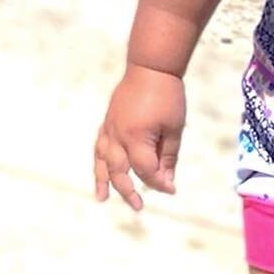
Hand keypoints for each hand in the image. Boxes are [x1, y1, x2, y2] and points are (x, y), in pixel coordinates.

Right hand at [94, 65, 184, 210]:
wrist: (150, 67)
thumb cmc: (167, 96)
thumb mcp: (174, 129)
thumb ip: (168, 158)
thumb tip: (166, 183)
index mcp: (136, 137)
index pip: (145, 170)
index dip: (159, 183)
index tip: (172, 189)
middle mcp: (118, 135)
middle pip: (119, 171)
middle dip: (128, 191)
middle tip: (138, 207)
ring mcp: (110, 127)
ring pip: (103, 159)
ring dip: (102, 180)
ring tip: (101, 198)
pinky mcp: (109, 120)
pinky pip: (100, 145)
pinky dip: (99, 160)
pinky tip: (102, 169)